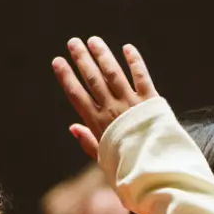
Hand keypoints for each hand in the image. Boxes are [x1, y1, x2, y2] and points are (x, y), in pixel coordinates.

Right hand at [53, 37, 156, 159]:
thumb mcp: (103, 159)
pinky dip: (135, 61)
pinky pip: (141, 77)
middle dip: (82, 59)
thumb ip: (88, 141)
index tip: (58, 61)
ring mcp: (131, 104)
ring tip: (94, 41)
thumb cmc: (128, 168)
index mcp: (98, 124)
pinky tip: (127, 48)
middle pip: (93, 79)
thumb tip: (73, 127)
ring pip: (113, 74)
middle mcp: (112, 110)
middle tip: (73, 42)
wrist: (155, 172)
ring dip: (102, 55)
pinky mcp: (151, 101)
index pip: (77, 95)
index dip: (66, 77)